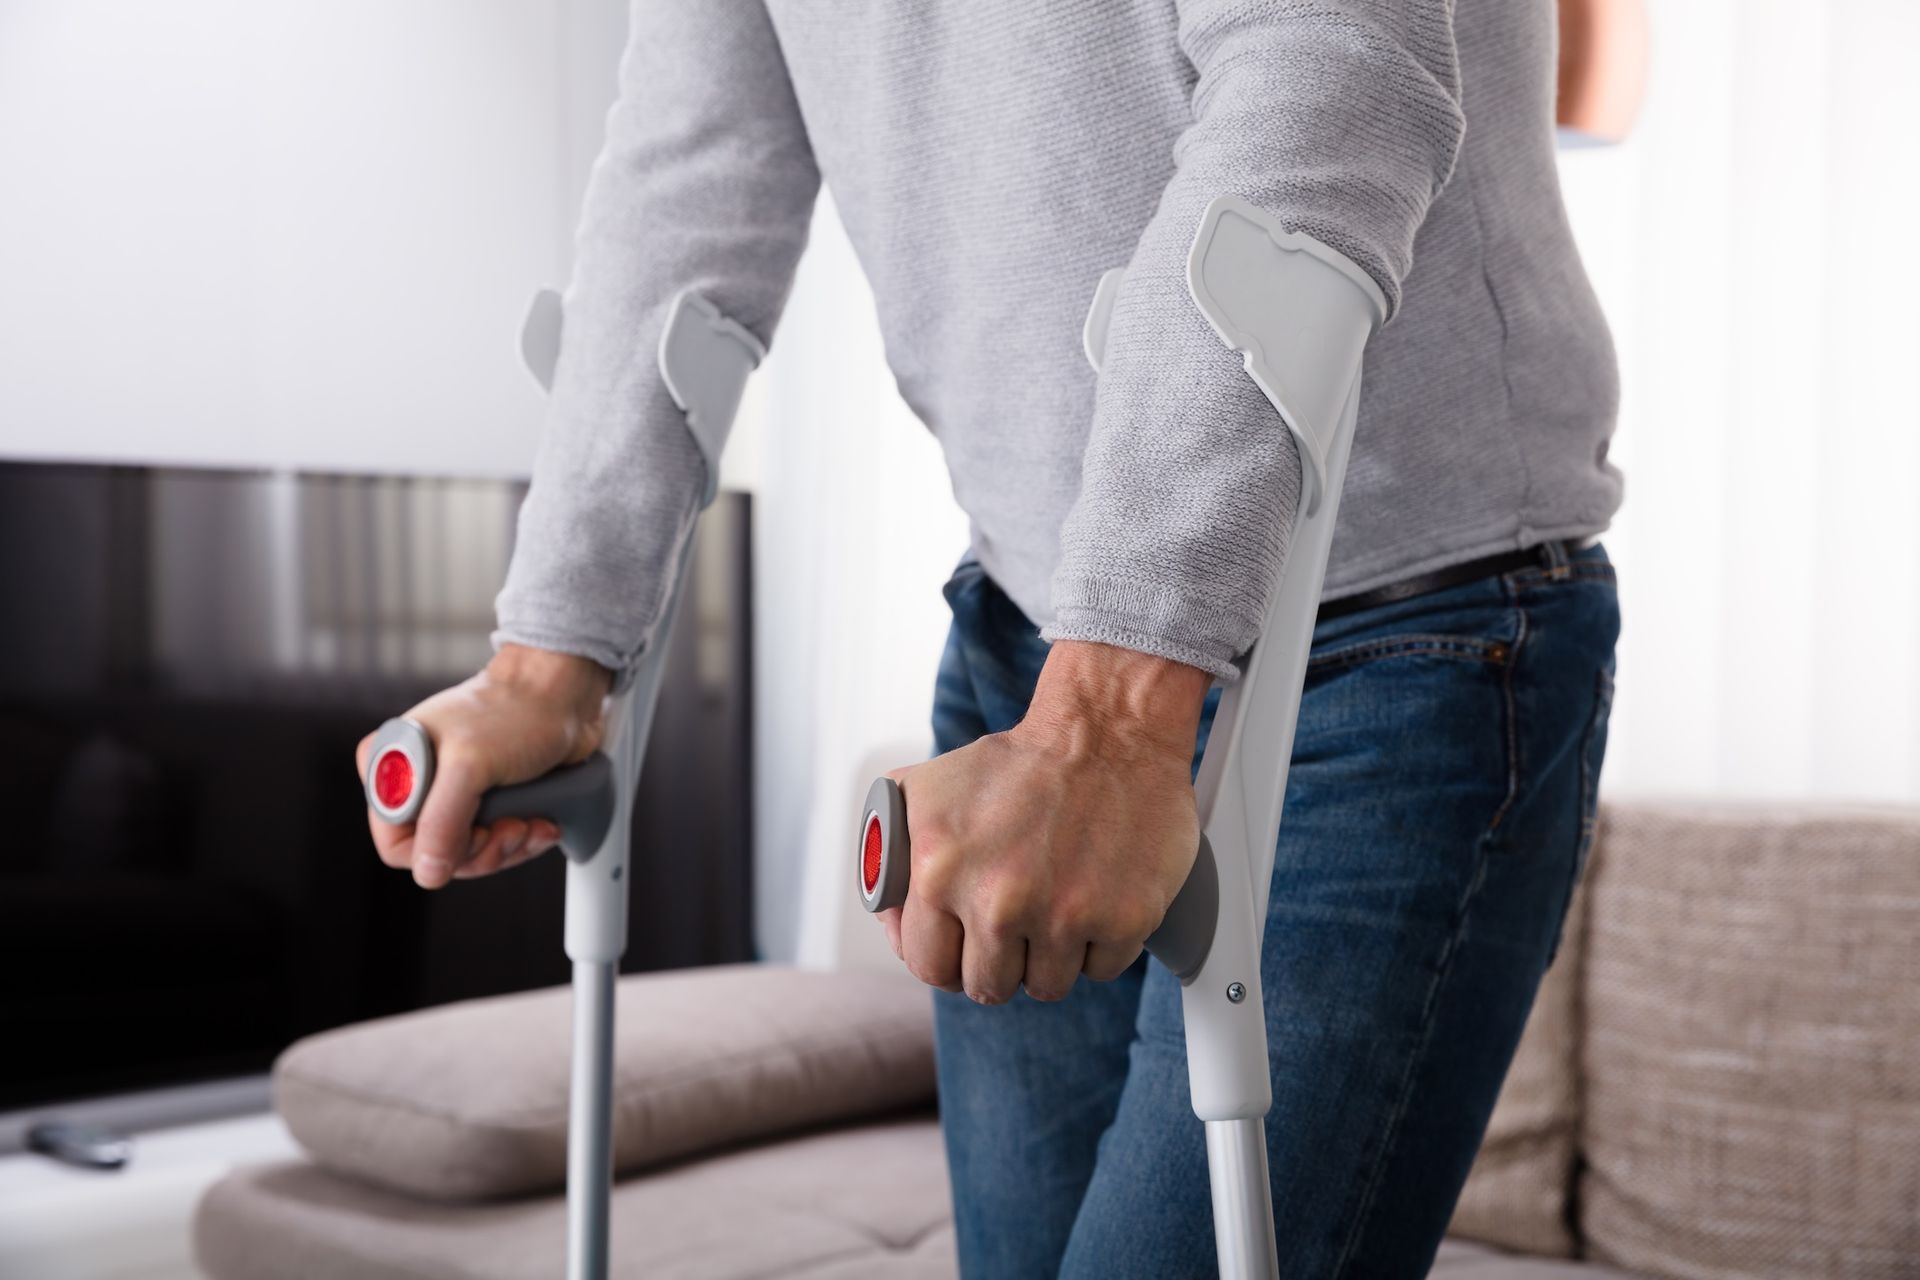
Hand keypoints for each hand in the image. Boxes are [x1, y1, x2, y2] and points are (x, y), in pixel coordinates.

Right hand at [356, 644, 612, 888]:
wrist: (562, 694)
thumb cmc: (514, 710)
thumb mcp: (470, 765)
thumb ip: (442, 821)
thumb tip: (429, 872)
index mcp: (393, 768)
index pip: (397, 843)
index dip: (439, 851)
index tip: (477, 832)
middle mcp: (417, 784)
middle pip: (438, 856)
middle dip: (484, 850)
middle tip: (512, 827)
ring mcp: (453, 795)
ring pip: (471, 855)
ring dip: (510, 847)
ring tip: (531, 822)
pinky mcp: (486, 801)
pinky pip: (498, 844)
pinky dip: (524, 839)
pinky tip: (541, 821)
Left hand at [877, 640, 1210, 1002]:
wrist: (1110, 729)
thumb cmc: (1019, 762)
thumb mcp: (925, 790)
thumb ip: (890, 854)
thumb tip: (891, 917)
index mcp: (940, 873)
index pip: (929, 967)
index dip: (947, 959)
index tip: (963, 947)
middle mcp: (999, 902)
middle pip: (989, 986)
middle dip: (998, 962)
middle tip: (1014, 928)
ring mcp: (1066, 915)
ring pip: (1047, 986)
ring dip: (1050, 957)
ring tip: (1056, 906)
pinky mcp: (1125, 918)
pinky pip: (1102, 969)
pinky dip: (1100, 944)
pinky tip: (1095, 899)